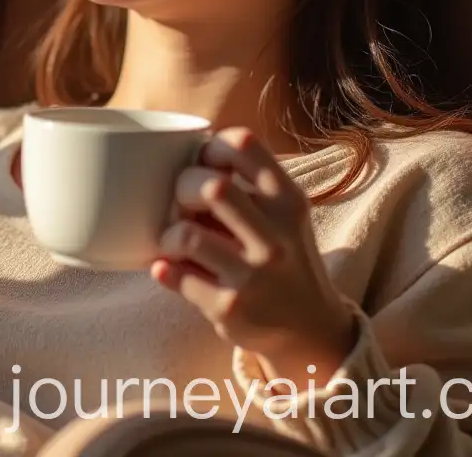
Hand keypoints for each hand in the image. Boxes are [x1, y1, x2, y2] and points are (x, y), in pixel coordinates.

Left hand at [151, 127, 356, 379]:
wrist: (308, 328)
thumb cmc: (284, 256)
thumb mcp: (284, 214)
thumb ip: (250, 182)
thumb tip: (190, 152)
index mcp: (288, 202)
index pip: (244, 144)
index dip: (210, 147)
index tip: (202, 164)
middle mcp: (276, 238)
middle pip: (213, 187)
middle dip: (183, 188)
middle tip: (181, 205)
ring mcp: (252, 276)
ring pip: (188, 235)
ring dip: (170, 234)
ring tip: (175, 241)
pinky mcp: (229, 308)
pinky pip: (175, 276)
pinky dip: (163, 268)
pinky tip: (169, 267)